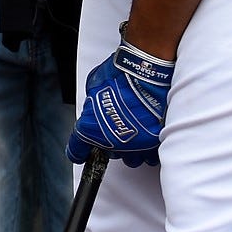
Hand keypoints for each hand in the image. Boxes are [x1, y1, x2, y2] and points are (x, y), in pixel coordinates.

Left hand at [66, 39, 173, 167]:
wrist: (146, 72)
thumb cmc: (119, 75)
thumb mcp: (94, 85)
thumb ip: (92, 101)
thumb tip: (96, 102)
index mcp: (90, 130)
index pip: (77, 151)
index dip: (78, 152)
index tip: (79, 154)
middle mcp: (112, 142)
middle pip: (110, 154)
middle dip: (113, 144)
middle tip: (117, 129)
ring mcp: (135, 145)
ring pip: (132, 159)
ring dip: (132, 149)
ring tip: (135, 134)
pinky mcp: (155, 143)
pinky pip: (151, 156)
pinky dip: (150, 148)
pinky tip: (150, 136)